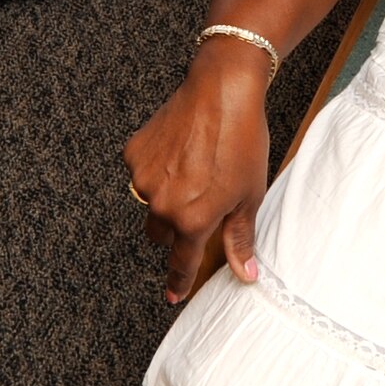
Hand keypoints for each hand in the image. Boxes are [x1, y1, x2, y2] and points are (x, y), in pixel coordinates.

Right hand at [123, 41, 271, 304]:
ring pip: (150, 203)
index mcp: (192, 219)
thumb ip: (240, 238)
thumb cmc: (243, 141)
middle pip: (161, 234)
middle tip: (198, 206)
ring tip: (195, 169)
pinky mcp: (134, 153)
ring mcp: (144, 178)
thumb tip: (246, 275)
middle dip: (176, 228)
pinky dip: (158, 169)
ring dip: (166, 197)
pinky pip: (143, 173)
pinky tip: (181, 150)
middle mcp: (162, 204)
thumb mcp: (250, 195)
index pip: (181, 263)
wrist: (223, 89)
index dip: (178, 282)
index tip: (173, 296)